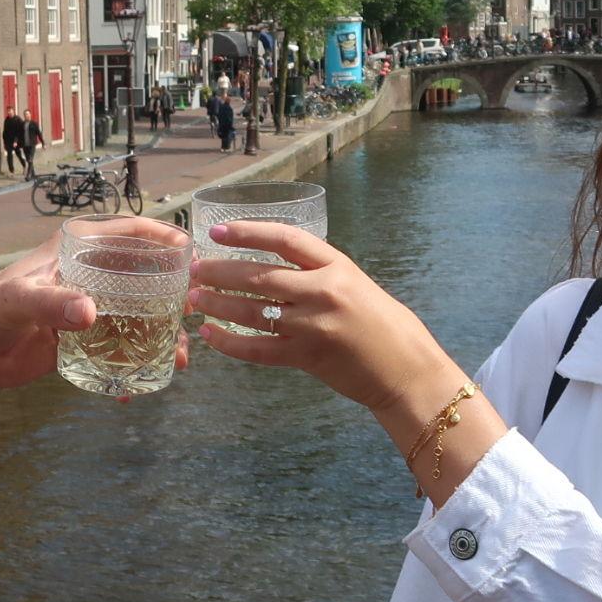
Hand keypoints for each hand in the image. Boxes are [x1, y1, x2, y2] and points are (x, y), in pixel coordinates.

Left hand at [0, 217, 192, 402]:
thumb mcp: (17, 301)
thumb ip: (52, 304)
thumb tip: (90, 313)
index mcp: (74, 250)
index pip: (126, 232)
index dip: (161, 237)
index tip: (189, 253)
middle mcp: (88, 275)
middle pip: (143, 276)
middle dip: (172, 296)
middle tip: (192, 317)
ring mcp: (88, 308)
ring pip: (137, 315)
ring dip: (160, 335)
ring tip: (180, 359)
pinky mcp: (82, 339)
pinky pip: (118, 348)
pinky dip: (133, 365)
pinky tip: (137, 386)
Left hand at [187, 220, 440, 411]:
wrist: (407, 370)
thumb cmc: (385, 325)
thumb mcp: (355, 284)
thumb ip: (318, 274)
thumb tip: (272, 266)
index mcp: (337, 266)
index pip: (284, 238)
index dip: (248, 231)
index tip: (218, 231)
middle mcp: (323, 291)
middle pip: (258, 275)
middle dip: (220, 271)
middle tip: (195, 270)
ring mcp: (313, 326)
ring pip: (251, 311)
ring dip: (217, 304)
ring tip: (194, 299)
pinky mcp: (306, 357)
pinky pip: (256, 349)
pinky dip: (229, 343)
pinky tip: (210, 335)